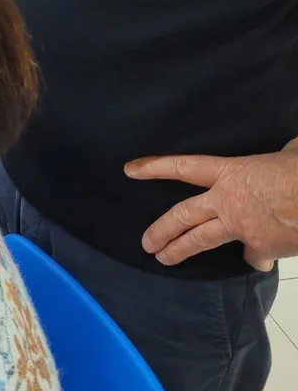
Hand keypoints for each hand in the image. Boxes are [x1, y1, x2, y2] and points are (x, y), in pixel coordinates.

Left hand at [126, 140, 297, 270]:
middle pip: (183, 215)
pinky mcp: (260, 248)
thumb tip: (288, 151)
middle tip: (145, 243)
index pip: (184, 167)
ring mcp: (240, 227)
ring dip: (179, 251)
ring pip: (201, 241)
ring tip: (164, 259)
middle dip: (161, 229)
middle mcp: (226, 201)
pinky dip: (256, 257)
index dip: (155, 168)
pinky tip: (259, 258)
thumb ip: (276, 157)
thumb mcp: (286, 153)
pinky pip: (253, 256)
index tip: (130, 170)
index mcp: (230, 172)